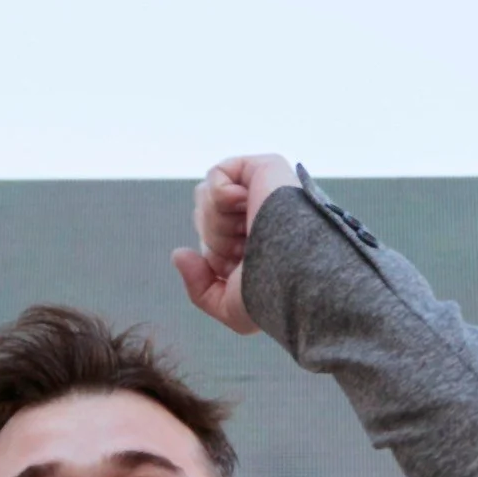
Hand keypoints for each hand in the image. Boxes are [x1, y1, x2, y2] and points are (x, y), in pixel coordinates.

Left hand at [168, 153, 296, 335]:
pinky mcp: (265, 168)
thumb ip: (199, 288)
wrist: (298, 268)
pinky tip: (248, 205)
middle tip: (246, 249)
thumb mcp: (231, 308)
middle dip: (216, 239)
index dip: (216, 256)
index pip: (211, 241)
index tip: (239, 267)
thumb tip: (179, 253)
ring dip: (217, 221)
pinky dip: (221, 194)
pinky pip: (217, 174)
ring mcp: (263, 191)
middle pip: (204, 218)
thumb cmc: (274, 294)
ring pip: (206, 197)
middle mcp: (259, 216)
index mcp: (256, 245)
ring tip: (248, 229)